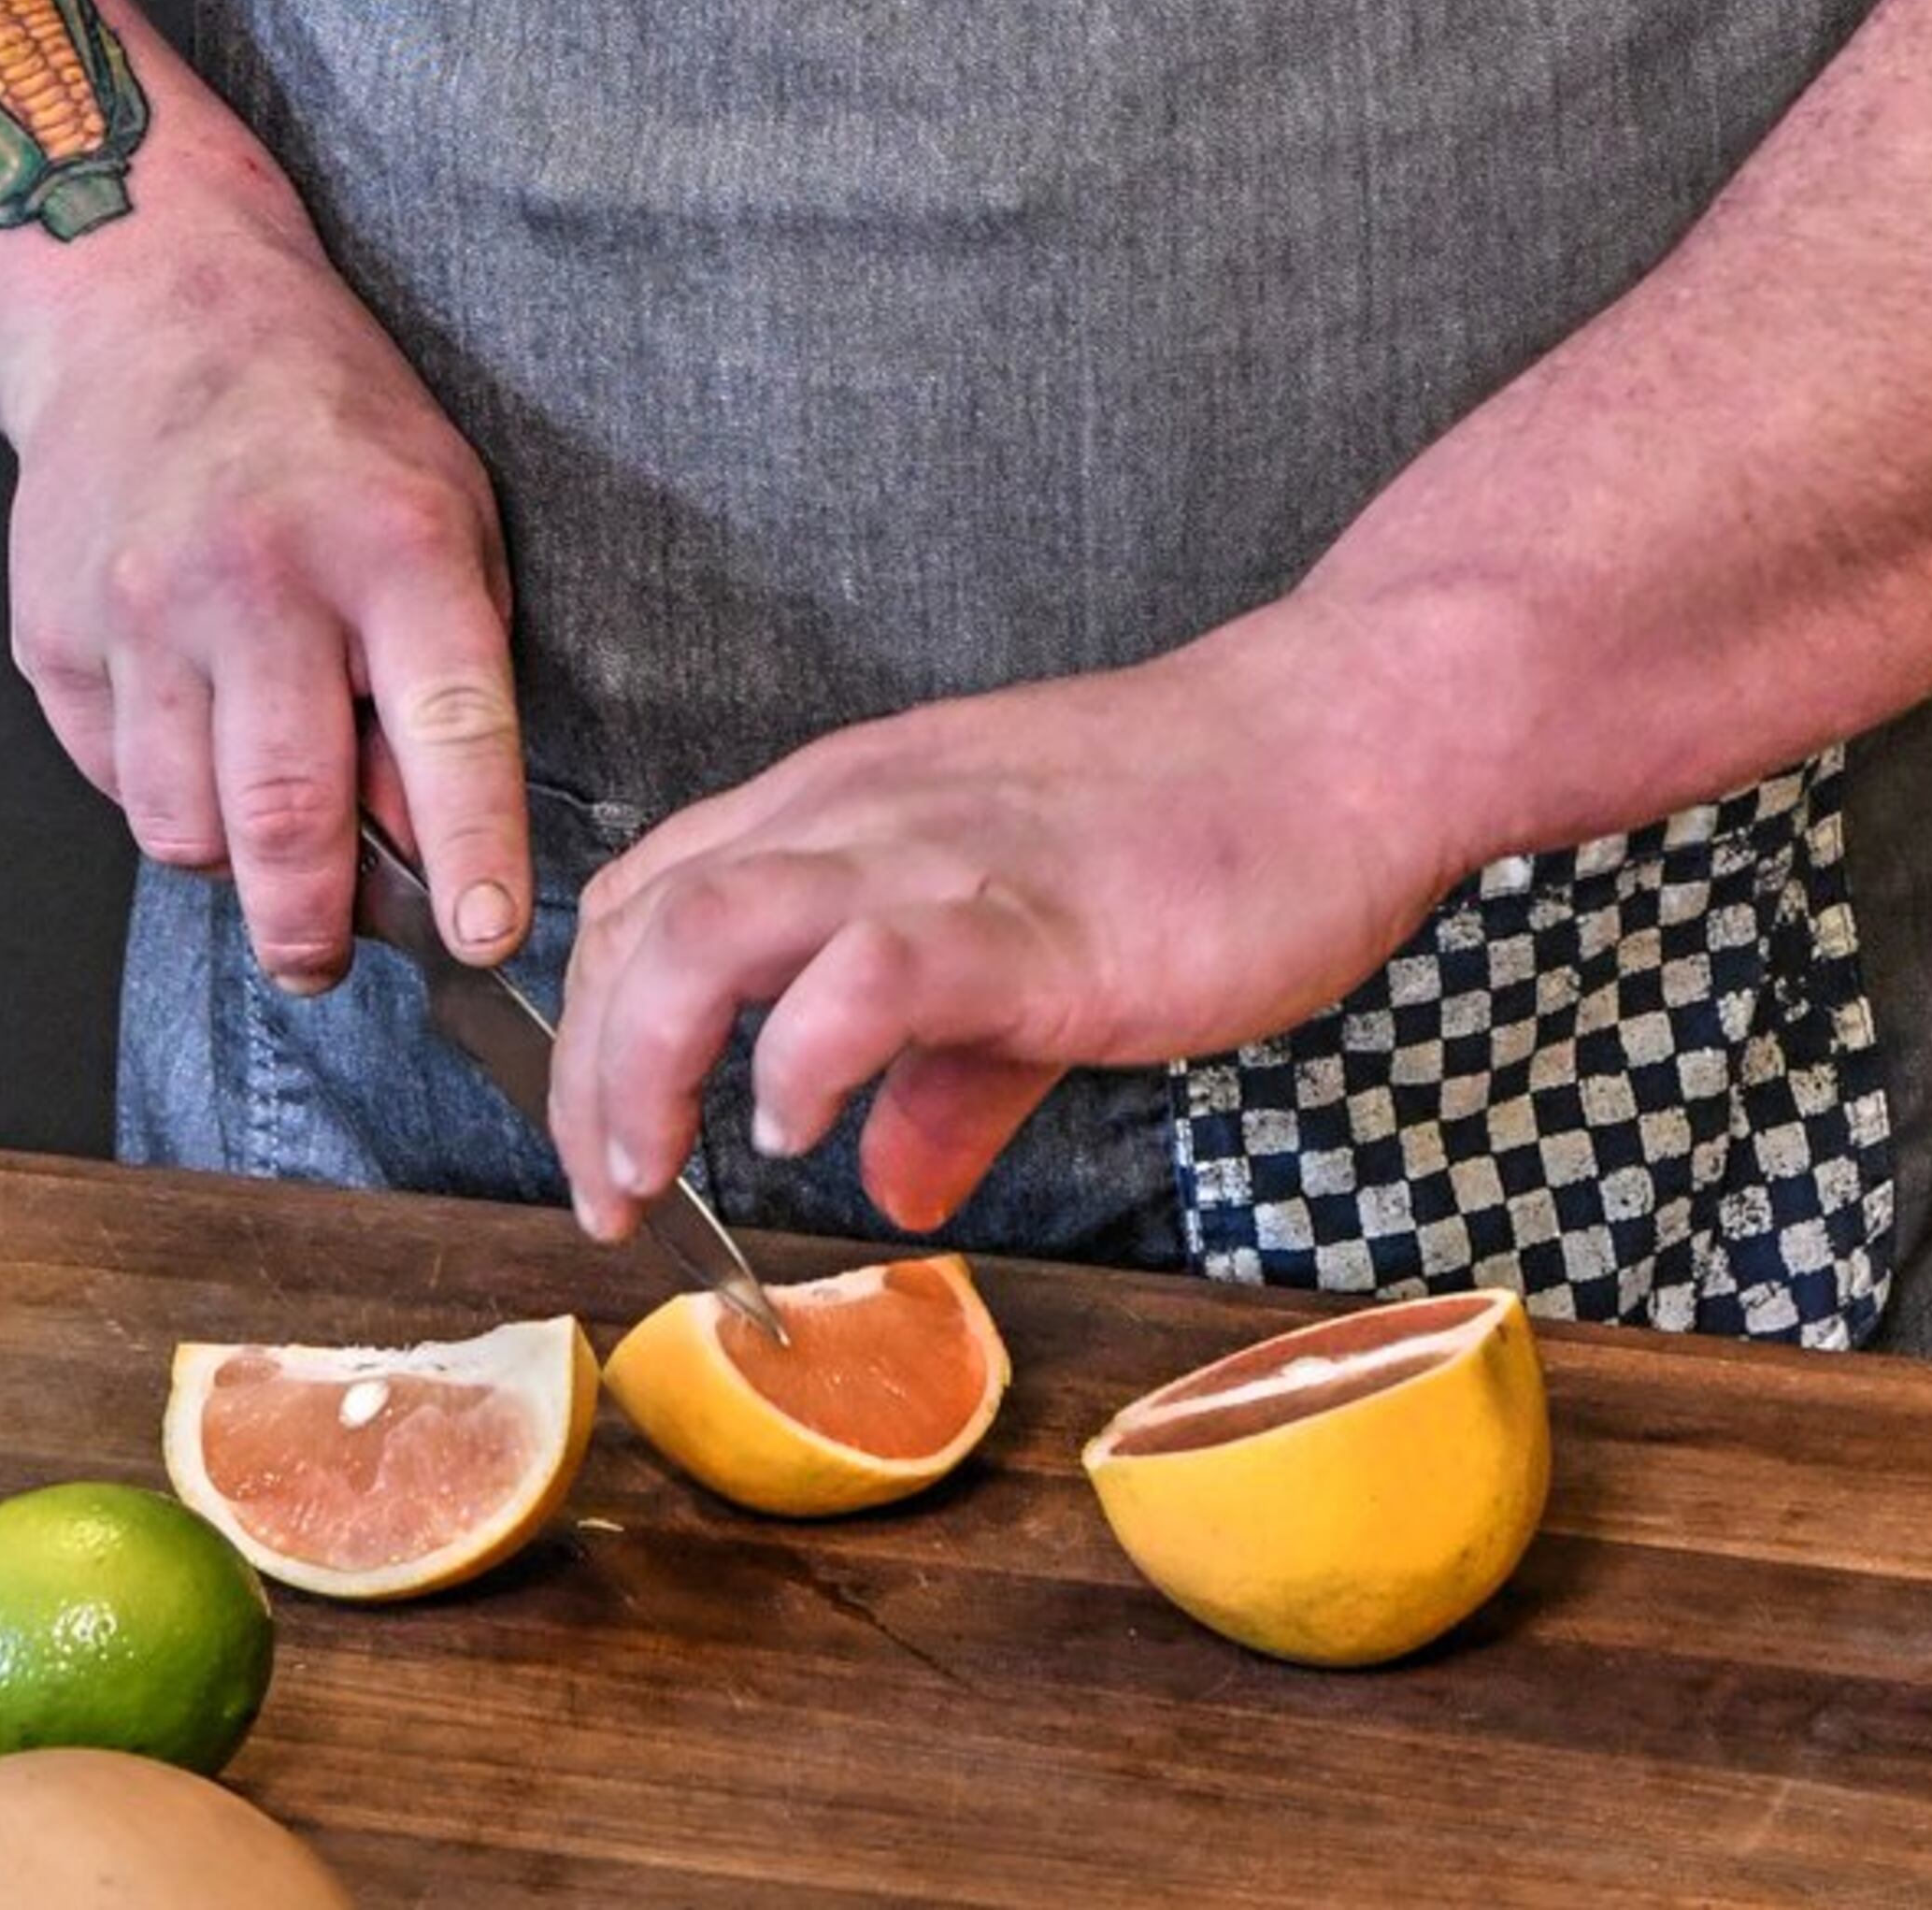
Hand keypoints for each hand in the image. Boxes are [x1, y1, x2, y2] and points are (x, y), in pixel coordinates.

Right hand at [1, 243, 527, 998]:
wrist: (151, 310)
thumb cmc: (328, 424)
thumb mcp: (446, 509)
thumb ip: (449, 674)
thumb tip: (426, 849)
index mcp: (393, 541)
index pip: (448, 729)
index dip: (470, 851)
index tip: (486, 940)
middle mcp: (261, 578)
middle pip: (285, 816)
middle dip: (315, 929)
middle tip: (330, 959)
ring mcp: (141, 609)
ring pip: (186, 829)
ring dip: (233, 863)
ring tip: (264, 818)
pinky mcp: (55, 635)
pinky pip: (113, 784)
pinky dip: (163, 796)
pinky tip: (192, 728)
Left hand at [547, 599, 1447, 1237]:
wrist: (1343, 736)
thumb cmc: (1205, 827)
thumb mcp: (1037, 947)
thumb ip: (953, 1072)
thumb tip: (896, 1188)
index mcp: (854, 803)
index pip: (653, 890)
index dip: (595, 1022)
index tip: (606, 1142)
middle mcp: (864, 810)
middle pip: (642, 918)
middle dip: (588, 1075)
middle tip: (611, 1196)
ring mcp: (940, 854)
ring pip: (707, 927)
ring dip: (645, 1065)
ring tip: (659, 1175)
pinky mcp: (1029, 917)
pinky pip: (863, 972)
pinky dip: (800, 1054)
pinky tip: (802, 1127)